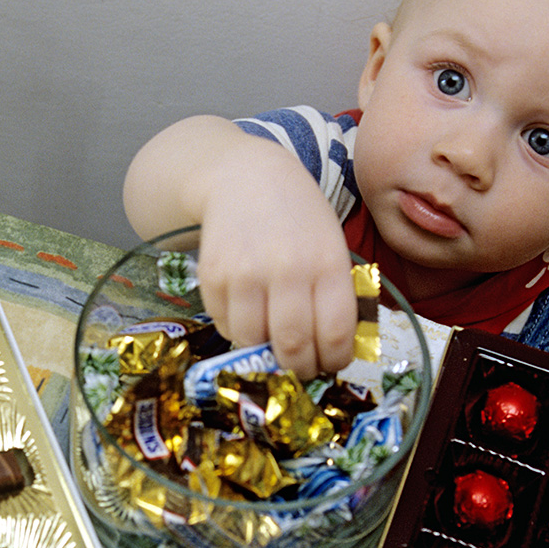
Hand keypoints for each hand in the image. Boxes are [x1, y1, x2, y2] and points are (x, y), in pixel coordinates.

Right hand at [124, 116, 357, 376]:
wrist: (245, 179)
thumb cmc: (298, 219)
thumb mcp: (330, 247)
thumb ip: (334, 296)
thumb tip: (329, 353)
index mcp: (326, 263)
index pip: (335, 334)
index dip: (334, 360)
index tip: (331, 363)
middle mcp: (286, 270)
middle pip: (293, 347)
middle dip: (299, 368)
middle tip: (301, 366)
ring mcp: (245, 274)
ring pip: (254, 343)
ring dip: (265, 354)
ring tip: (273, 342)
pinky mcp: (213, 277)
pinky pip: (226, 326)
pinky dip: (239, 332)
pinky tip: (250, 314)